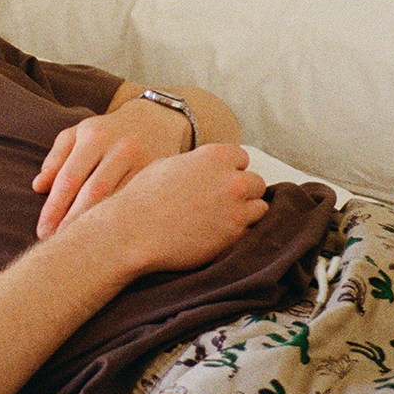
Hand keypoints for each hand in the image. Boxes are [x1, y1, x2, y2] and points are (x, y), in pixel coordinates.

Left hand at [33, 100, 188, 237]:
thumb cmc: (107, 132)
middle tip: (58, 245)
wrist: (157, 119)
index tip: (42, 230)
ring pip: (118, 201)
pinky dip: (122, 222)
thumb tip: (38, 186)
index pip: (69, 178)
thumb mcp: (78, 134)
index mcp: (94, 137)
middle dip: (73, 222)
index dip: (54, 207)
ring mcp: (144, 162)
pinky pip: (139, 203)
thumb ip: (56, 158)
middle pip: (93, 193)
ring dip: (98, 227)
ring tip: (81, 248)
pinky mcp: (161, 175)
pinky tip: (111, 238)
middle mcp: (120, 148)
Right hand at [102, 145, 269, 274]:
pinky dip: (239, 234)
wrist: (133, 232)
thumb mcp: (168, 165)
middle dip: (243, 191)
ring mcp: (236, 209)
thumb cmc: (143, 197)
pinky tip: (219, 235)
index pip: (242, 158)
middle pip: (255, 182)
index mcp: (214, 156)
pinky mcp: (234, 236)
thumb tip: (204, 169)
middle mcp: (231, 179)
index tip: (219, 181)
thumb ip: (196, 164)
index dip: (230, 169)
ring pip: (259, 208)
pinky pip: (250, 233)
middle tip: (223, 203)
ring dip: (246, 213)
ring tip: (224, 220)